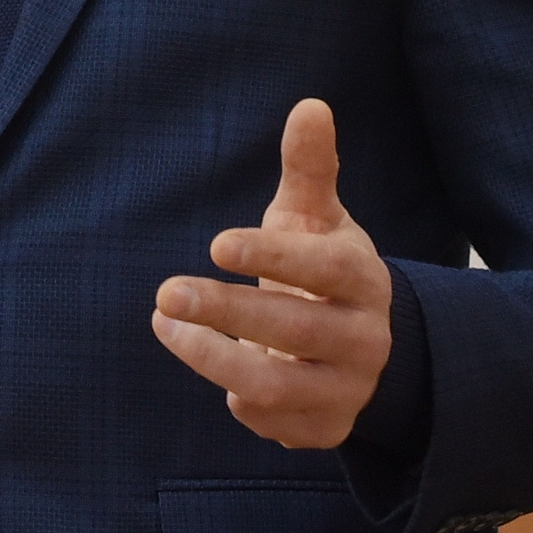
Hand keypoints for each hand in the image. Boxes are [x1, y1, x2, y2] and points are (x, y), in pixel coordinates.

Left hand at [151, 98, 392, 448]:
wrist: (367, 344)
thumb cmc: (324, 265)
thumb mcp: (317, 216)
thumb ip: (309, 166)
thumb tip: (310, 105)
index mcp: (362, 278)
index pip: (324, 269)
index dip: (272, 256)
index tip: (216, 242)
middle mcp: (365, 337)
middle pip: (294, 330)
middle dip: (225, 310)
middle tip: (165, 292)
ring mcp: (348, 388)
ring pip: (276, 385)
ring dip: (212, 358)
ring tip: (166, 326)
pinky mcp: (326, 427)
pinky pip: (274, 423)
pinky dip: (238, 398)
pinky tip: (214, 364)